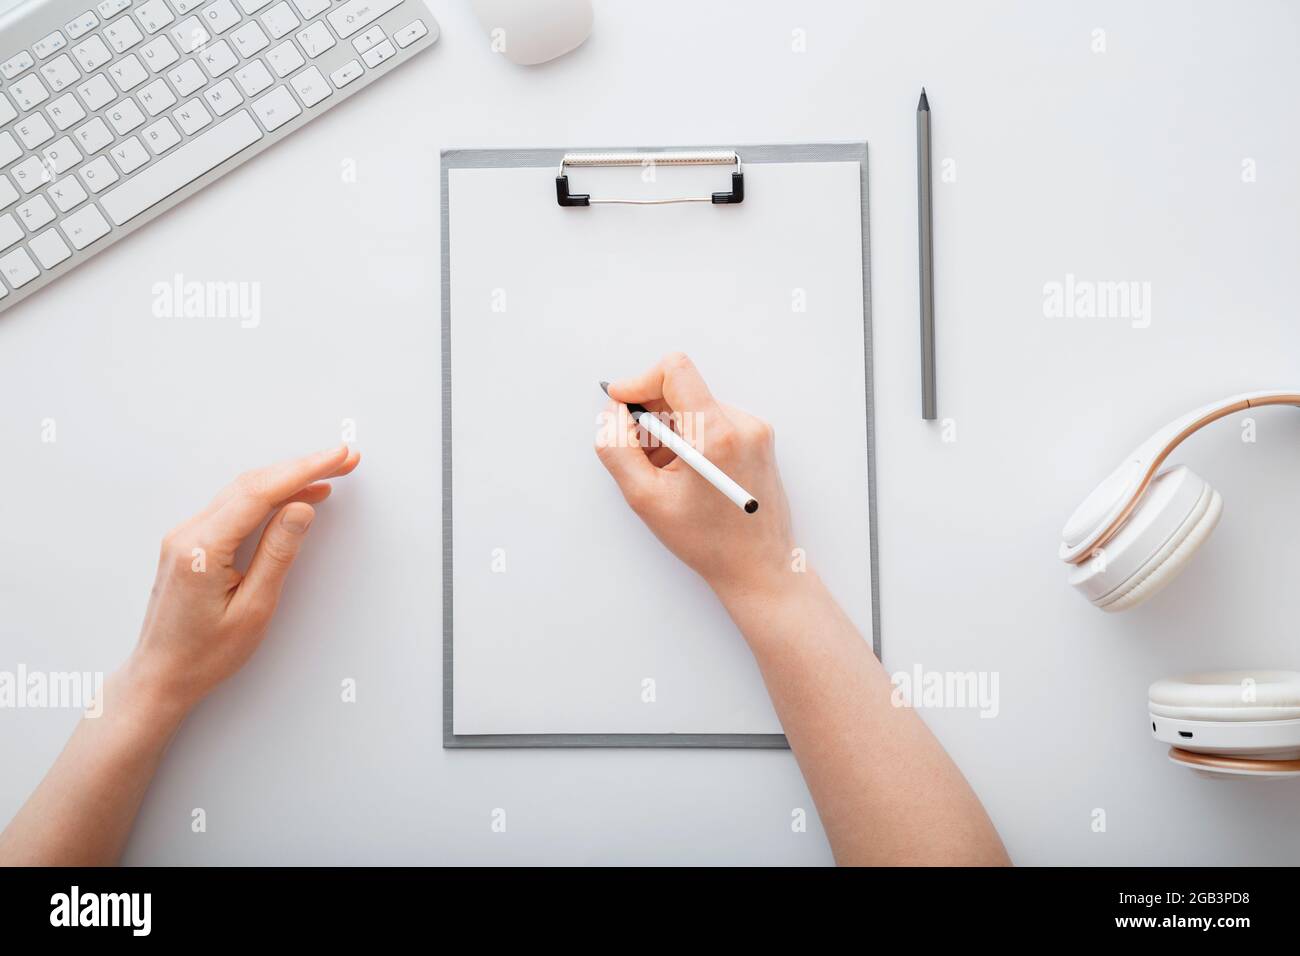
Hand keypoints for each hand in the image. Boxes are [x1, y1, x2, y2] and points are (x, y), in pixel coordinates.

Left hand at [126, 445, 360, 716]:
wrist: (160, 677)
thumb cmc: (204, 655)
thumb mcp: (253, 609)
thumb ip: (278, 554)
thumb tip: (301, 508)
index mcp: (201, 548)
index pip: (260, 492)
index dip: (305, 470)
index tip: (339, 458)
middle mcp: (187, 533)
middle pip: (252, 484)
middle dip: (302, 468)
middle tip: (344, 460)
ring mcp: (185, 535)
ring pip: (242, 491)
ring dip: (286, 479)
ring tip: (328, 475)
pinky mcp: (190, 543)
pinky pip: (233, 507)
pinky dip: (267, 497)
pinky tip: (293, 499)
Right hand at [594, 352, 795, 601]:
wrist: (758, 566)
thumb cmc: (708, 541)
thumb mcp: (645, 499)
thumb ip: (617, 449)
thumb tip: (613, 415)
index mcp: (717, 436)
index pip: (675, 371)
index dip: (639, 382)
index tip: (621, 402)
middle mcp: (742, 425)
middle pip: (682, 390)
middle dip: (652, 416)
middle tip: (643, 456)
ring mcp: (755, 430)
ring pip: (695, 407)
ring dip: (671, 431)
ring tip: (668, 474)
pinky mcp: (759, 438)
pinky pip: (712, 420)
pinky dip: (691, 438)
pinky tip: (688, 474)